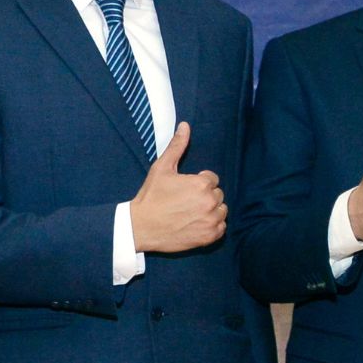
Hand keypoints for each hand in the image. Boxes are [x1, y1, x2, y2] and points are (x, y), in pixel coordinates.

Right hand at [131, 122, 227, 253]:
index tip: (184, 190)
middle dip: (205, 196)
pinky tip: (196, 224)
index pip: (212, 179)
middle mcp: (209, 202)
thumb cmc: (151, 196)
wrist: (141, 226)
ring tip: (191, 213)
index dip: (198, 183)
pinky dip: (212, 226)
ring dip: (211, 211)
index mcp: (201, 184)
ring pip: (221, 211)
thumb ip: (177, 146)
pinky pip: (221, 228)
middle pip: (218, 195)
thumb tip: (185, 126)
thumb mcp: (162, 168)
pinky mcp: (209, 236)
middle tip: (186, 202)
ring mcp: (210, 220)